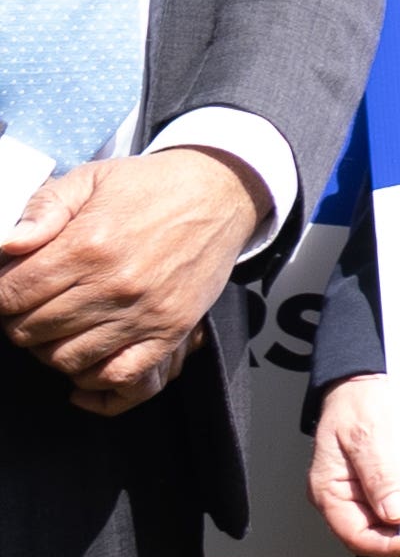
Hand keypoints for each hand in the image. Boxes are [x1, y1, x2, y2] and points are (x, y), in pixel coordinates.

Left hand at [0, 149, 263, 411]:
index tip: (9, 288)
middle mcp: (114, 284)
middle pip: (31, 331)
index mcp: (87, 244)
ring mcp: (144, 312)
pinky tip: (85, 356)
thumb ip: (42, 208)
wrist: (220, 193)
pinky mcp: (170, 330)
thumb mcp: (89, 179)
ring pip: (65, 358)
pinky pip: (118, 375)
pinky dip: (92, 377)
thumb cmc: (148, 187)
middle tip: (32, 305)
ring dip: (49, 347)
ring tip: (57, 326)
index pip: (10, 296)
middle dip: (18, 321)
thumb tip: (7, 245)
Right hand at [310, 377, 399, 556]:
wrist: (363, 381)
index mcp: (328, 491)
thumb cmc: (355, 403)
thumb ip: (379, 474)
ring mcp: (363, 490)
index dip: (390, 546)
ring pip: (388, 521)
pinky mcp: (381, 481)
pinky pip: (398, 500)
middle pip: (374, 534)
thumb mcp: (366, 434)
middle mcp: (344, 497)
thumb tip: (395, 513)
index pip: (356, 536)